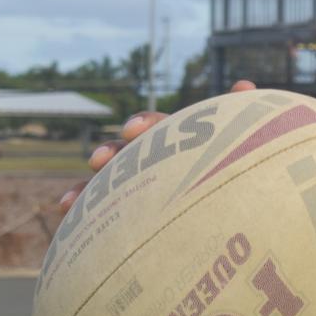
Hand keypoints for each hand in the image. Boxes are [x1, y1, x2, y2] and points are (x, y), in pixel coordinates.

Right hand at [59, 80, 256, 214]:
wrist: (246, 206)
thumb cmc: (246, 170)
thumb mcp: (247, 146)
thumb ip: (241, 120)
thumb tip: (243, 86)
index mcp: (182, 141)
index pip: (157, 127)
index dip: (143, 126)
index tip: (132, 132)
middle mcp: (157, 161)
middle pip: (126, 153)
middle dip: (110, 155)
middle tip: (97, 162)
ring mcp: (143, 188)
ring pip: (109, 186)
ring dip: (86, 191)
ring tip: (68, 203)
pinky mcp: (135, 217)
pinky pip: (107, 219)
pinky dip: (87, 222)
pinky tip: (71, 229)